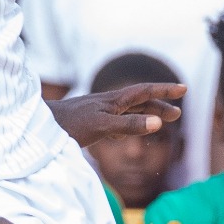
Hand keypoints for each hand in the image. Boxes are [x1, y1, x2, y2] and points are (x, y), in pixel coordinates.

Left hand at [49, 81, 183, 150]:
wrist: (38, 126)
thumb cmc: (68, 125)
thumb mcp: (102, 127)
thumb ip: (129, 125)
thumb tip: (158, 123)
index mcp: (112, 101)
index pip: (144, 91)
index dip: (164, 90)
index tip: (184, 89)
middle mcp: (106, 103)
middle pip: (139, 101)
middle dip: (159, 105)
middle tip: (178, 114)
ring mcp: (97, 112)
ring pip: (128, 111)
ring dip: (145, 114)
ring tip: (160, 122)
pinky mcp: (88, 122)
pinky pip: (115, 121)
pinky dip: (128, 125)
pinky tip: (125, 134)